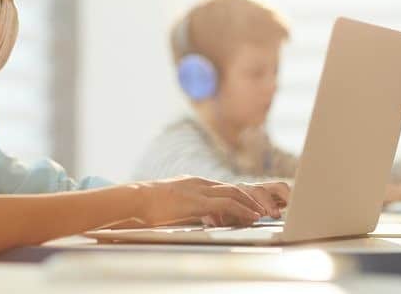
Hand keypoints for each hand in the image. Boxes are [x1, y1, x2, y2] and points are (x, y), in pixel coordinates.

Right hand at [135, 176, 287, 227]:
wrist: (134, 200)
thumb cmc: (148, 205)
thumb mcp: (172, 204)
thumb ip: (187, 207)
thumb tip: (199, 216)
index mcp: (193, 183)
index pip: (224, 188)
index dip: (241, 198)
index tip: (252, 208)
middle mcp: (199, 183)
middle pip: (233, 188)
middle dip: (251, 199)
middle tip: (265, 210)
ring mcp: (198, 190)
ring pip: (234, 193)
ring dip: (251, 204)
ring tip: (263, 214)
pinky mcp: (196, 201)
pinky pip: (226, 204)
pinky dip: (242, 210)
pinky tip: (251, 217)